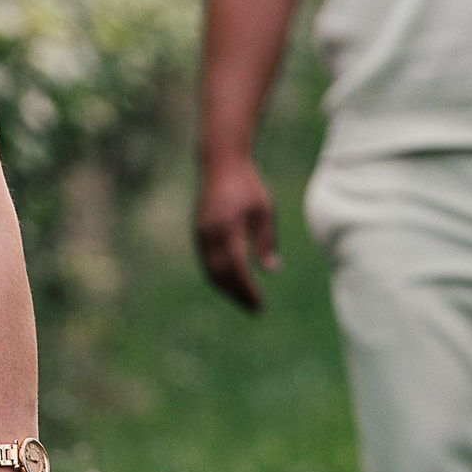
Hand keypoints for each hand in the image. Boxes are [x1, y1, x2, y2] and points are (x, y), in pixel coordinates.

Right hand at [195, 155, 278, 311]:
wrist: (219, 163)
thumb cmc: (247, 185)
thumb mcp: (264, 210)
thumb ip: (266, 241)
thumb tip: (272, 270)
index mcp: (227, 228)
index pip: (236, 268)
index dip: (247, 289)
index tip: (259, 304)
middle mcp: (210, 235)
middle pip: (221, 275)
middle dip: (237, 294)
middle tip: (255, 309)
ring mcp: (201, 234)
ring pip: (211, 271)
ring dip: (227, 289)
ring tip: (244, 299)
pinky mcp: (198, 233)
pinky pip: (207, 262)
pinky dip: (219, 277)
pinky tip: (232, 282)